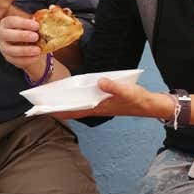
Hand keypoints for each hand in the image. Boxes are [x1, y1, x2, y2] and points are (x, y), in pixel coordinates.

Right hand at [0, 15, 42, 69]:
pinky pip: (16, 60)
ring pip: (10, 50)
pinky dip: (27, 59)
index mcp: (6, 23)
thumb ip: (38, 20)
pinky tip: (36, 57)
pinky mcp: (8, 58)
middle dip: (21, 36)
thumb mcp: (32, 24)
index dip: (23, 23)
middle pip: (6, 35)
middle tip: (36, 37)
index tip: (36, 26)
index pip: (11, 21)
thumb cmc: (31, 30)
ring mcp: (3, 47)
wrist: (29, 45)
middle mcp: (2, 34)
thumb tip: (49, 13)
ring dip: (25, 50)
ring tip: (38, 50)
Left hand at [52, 79, 166, 120]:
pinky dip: (77, 98)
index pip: (73, 111)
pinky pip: (87, 101)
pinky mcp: (105, 101)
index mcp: (98, 108)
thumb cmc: (137, 99)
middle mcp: (97, 108)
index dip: (58, 112)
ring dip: (67, 103)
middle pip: (73, 109)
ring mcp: (100, 105)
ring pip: (79, 105)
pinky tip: (74, 92)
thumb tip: (99, 81)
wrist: (150, 105)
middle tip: (42, 103)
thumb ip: (113, 86)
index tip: (43, 110)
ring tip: (53, 97)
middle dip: (58, 107)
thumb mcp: (126, 91)